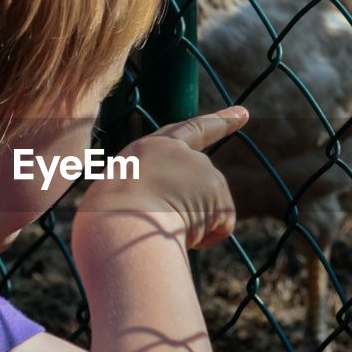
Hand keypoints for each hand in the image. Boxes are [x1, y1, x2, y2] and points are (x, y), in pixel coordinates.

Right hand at [77, 106, 247, 249]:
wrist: (119, 222)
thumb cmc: (110, 221)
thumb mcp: (124, 202)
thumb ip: (157, 197)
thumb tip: (189, 220)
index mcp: (149, 152)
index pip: (186, 132)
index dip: (215, 122)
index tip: (241, 112)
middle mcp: (181, 153)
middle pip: (203, 172)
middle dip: (225, 125)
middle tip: (241, 113)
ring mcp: (202, 169)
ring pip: (206, 210)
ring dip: (189, 226)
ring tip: (161, 224)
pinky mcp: (217, 190)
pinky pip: (219, 227)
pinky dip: (204, 239)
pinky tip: (182, 235)